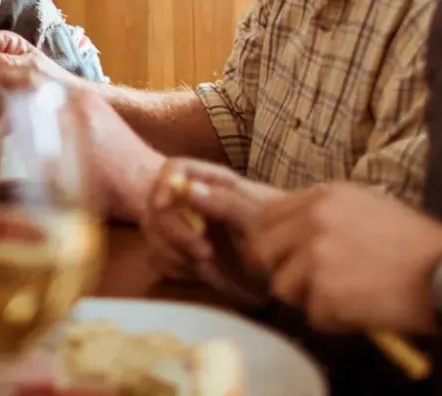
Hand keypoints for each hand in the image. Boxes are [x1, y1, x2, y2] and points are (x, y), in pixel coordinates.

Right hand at [141, 158, 278, 290]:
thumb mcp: (257, 219)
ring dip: (174, 252)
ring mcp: (184, 228)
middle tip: (204, 254)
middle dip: (173, 232)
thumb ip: (223, 201)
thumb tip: (186, 188)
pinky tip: (199, 272)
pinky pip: (158, 258)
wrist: (289, 273)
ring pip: (152, 232)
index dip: (164, 182)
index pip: (175, 168)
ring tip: (207, 265)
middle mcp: (193, 202)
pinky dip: (175, 267)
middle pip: (156, 203)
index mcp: (213, 183)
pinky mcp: (181, 254)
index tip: (165, 204)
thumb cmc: (281, 238)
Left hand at [231, 182, 441, 333]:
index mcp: (323, 196)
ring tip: (346, 297)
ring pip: (283, 287)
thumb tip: (289, 235)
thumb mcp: (367, 207)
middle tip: (304, 286)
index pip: (267, 216)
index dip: (268, 240)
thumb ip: (324, 215)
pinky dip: (335, 320)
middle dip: (278, 271)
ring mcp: (317, 256)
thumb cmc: (416, 244)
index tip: (277, 257)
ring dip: (309, 299)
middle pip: (262, 250)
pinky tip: (362, 309)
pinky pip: (313, 315)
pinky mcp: (327, 291)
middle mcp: (314, 221)